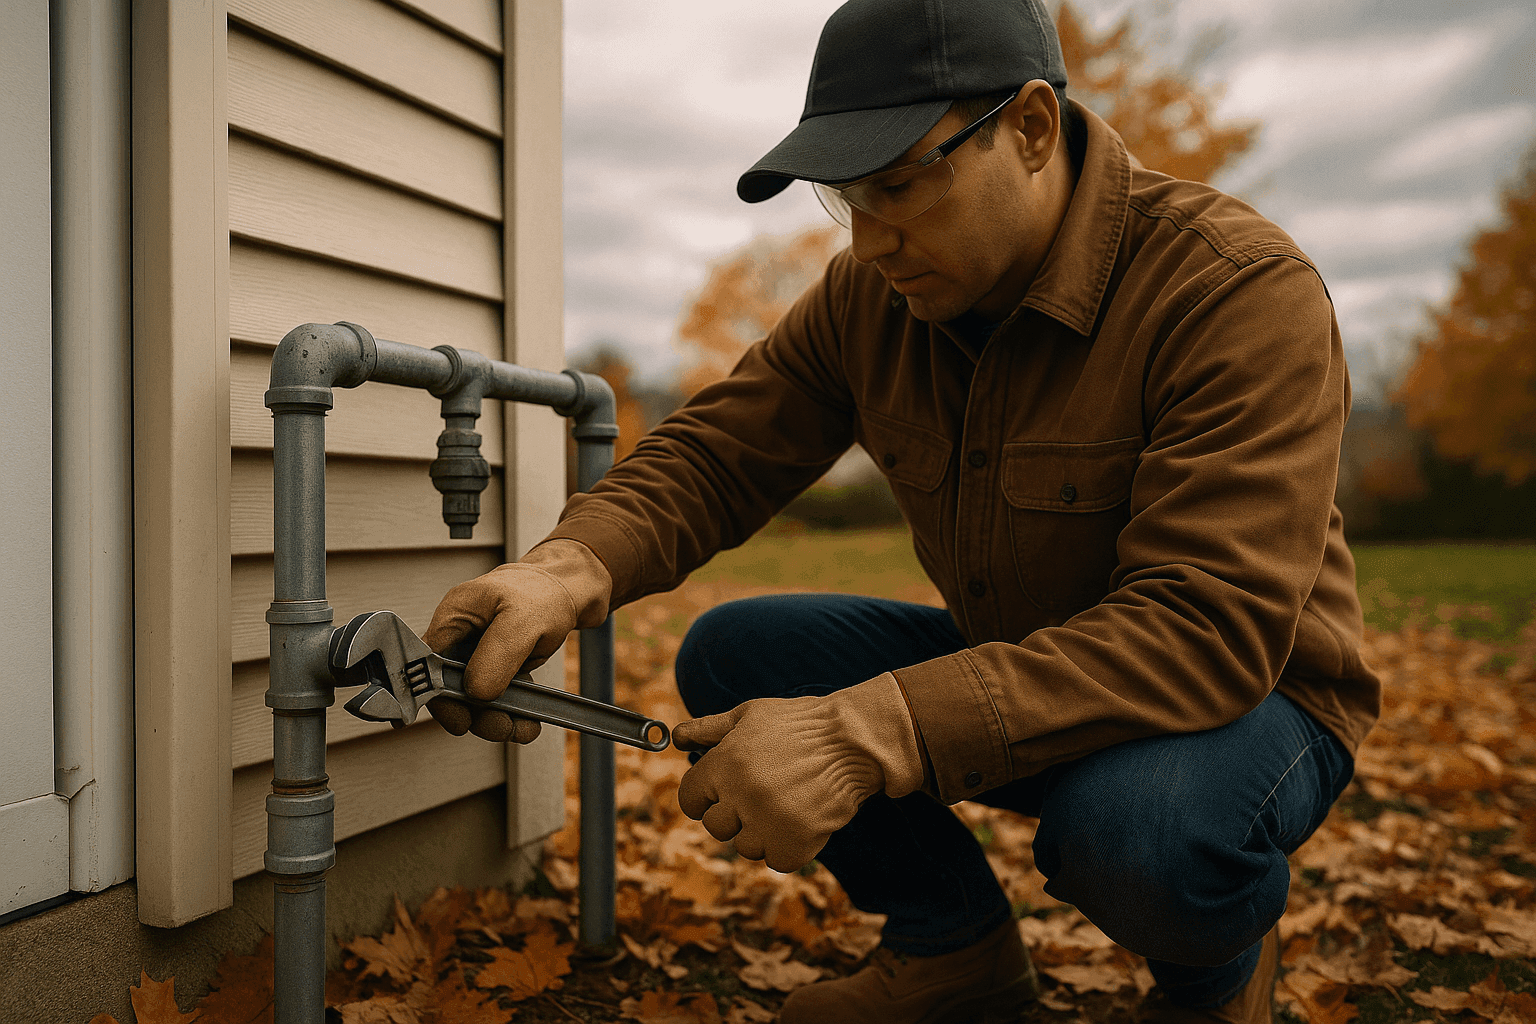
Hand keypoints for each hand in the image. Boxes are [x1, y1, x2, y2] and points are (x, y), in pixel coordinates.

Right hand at [423, 539, 610, 742]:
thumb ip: (496, 655)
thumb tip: (475, 691)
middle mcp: (461, 636)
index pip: (429, 664)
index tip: (462, 720)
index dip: (441, 697)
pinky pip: (499, 696)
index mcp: (454, 617)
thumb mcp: (521, 620)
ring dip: (497, 718)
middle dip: (475, 713)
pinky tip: (528, 722)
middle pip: (451, 687)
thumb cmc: (544, 592)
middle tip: (500, 727)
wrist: (571, 590)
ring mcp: (479, 653)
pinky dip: (513, 713)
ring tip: (521, 728)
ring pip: (476, 698)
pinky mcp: (499, 665)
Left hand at [673, 673, 924, 871]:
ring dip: (762, 831)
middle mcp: (740, 795)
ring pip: (745, 846)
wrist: (853, 741)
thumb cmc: (799, 724)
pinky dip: (788, 847)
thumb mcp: (750, 715)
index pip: (689, 799)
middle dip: (735, 813)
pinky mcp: (794, 845)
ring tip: (787, 801)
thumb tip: (676, 737)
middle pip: (715, 826)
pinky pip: (776, 860)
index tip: (724, 791)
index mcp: (723, 764)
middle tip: (765, 793)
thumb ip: (709, 729)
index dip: (705, 795)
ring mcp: (767, 823)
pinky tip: (801, 819)